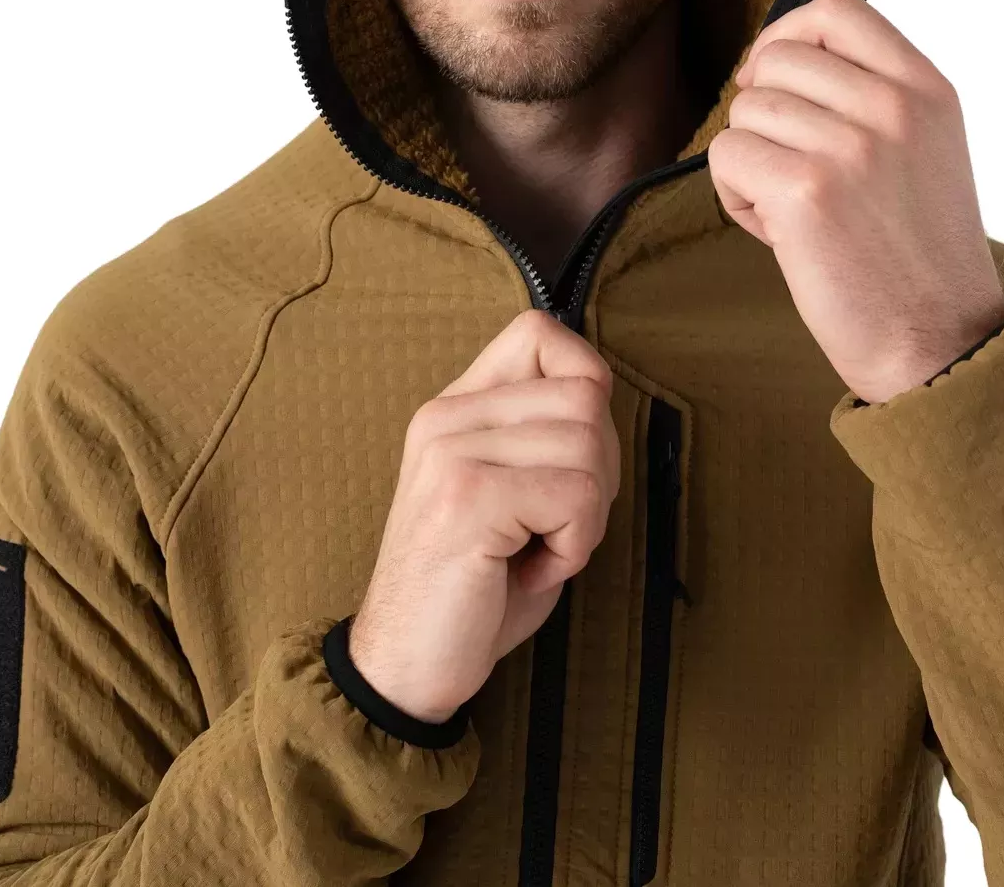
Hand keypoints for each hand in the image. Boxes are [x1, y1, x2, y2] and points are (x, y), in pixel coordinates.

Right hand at [348, 308, 619, 722]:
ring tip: (539, 550)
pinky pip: (575, 495)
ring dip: (587, 515)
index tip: (571, 456)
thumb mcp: (512, 496)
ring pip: (587, 444)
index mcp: (456, 409)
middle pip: (585, 394)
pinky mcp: (467, 496)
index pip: (540, 333)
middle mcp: (448, 417)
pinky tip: (530, 567)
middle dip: (600, 468)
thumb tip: (599, 398)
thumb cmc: (473, 590)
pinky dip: (575, 543)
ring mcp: (453, 453)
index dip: (585, 383)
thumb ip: (545, 439)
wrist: (403, 668)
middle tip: (557, 525)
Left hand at [708, 0, 1003, 403]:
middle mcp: (893, 107)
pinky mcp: (805, 191)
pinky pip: (726, 157)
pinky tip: (776, 231)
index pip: (836, 12)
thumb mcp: (924, 150)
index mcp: (927, 90)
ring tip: (792, 209)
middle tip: (791, 168)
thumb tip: (775, 61)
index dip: (787, 37)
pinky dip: (735, 196)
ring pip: (746, 111)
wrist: (940, 346)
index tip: (777, 79)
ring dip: (750, 160)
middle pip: (777, 60)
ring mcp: (850, 147)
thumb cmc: (917, 257)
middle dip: (764, 111)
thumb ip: (870, 97)